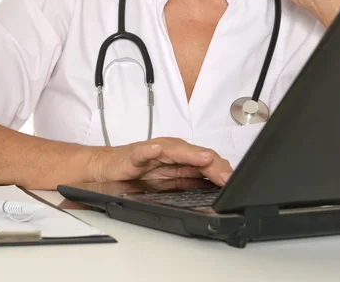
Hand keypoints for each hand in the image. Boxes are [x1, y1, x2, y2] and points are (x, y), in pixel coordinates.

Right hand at [88, 137, 232, 186]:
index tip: (235, 183)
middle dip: (213, 165)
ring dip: (190, 154)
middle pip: (196, 156)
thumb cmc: (134, 174)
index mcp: (179, 160)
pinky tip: (155, 151)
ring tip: (204, 158)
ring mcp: (152, 153)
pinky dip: (148, 151)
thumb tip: (215, 188)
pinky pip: (141, 153)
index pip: (206, 162)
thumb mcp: (167, 184)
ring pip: (174, 150)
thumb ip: (189, 183)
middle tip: (227, 177)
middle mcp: (169, 152)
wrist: (104, 170)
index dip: (221, 171)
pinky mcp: (132, 156)